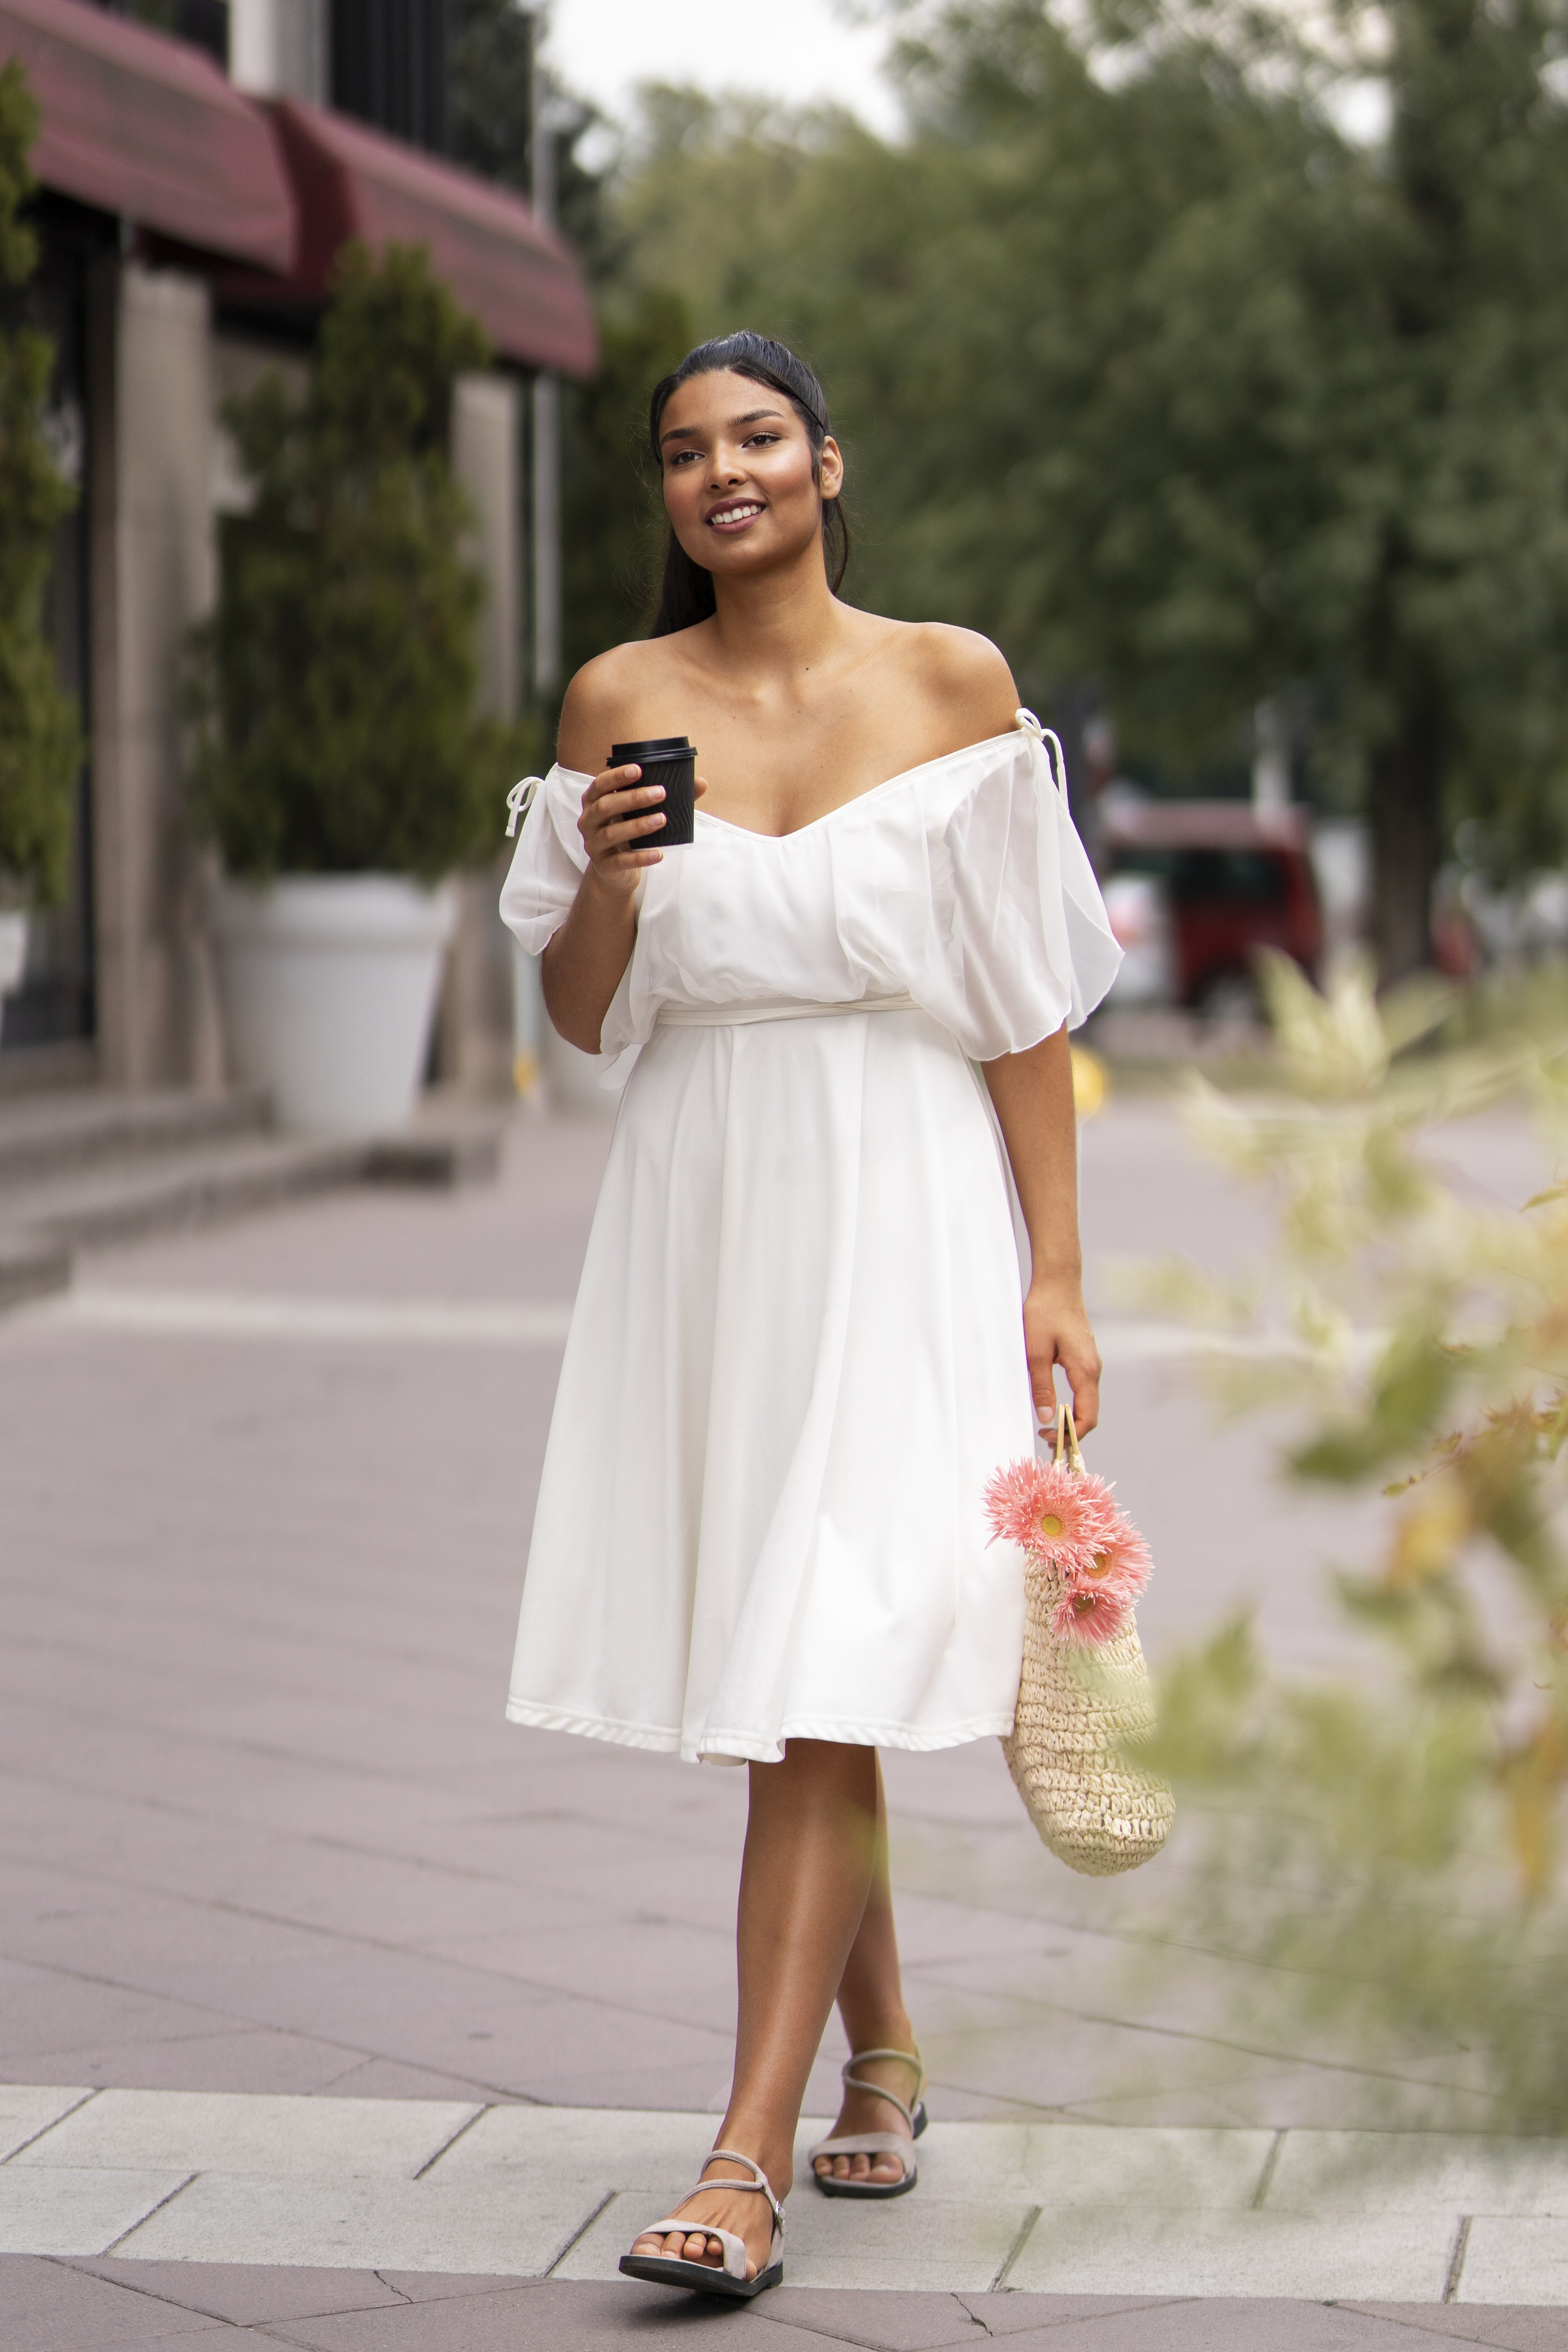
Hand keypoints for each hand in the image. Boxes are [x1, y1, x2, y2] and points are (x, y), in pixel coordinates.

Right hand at [577, 763, 667, 893]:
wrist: (614, 873)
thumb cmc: (628, 833)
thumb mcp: (640, 814)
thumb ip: (665, 798)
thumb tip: (701, 783)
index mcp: (594, 802)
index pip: (601, 784)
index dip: (617, 776)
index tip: (639, 769)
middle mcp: (588, 821)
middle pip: (606, 806)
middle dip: (633, 798)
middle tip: (660, 793)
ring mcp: (594, 844)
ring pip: (613, 833)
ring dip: (639, 825)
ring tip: (662, 819)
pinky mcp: (604, 866)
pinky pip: (621, 861)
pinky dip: (641, 857)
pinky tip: (659, 853)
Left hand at [1024, 1275, 1101, 1439]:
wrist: (1058, 1283)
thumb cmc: (1045, 1312)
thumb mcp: (1036, 1353)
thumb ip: (1042, 1387)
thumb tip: (1047, 1418)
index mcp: (1085, 1371)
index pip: (1087, 1417)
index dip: (1070, 1435)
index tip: (1047, 1437)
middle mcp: (1093, 1370)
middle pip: (1090, 1413)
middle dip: (1071, 1432)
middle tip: (1046, 1439)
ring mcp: (1091, 1364)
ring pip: (1087, 1402)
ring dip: (1071, 1419)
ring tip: (1049, 1428)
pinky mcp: (1084, 1358)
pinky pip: (1083, 1390)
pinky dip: (1072, 1405)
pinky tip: (1055, 1406)